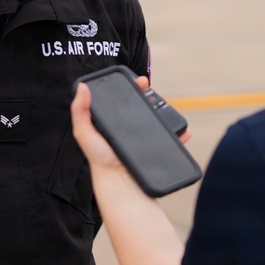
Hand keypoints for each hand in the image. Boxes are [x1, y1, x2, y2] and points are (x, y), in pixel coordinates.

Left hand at [71, 78, 192, 173]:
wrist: (121, 183)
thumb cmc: (100, 160)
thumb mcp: (85, 134)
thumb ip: (80, 112)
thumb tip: (82, 87)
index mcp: (113, 125)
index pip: (123, 102)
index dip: (131, 89)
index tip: (140, 80)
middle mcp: (129, 132)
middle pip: (142, 109)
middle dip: (150, 98)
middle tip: (152, 90)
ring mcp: (144, 141)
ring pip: (158, 122)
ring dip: (165, 113)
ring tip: (168, 106)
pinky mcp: (156, 152)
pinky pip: (171, 140)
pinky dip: (180, 135)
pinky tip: (185, 131)